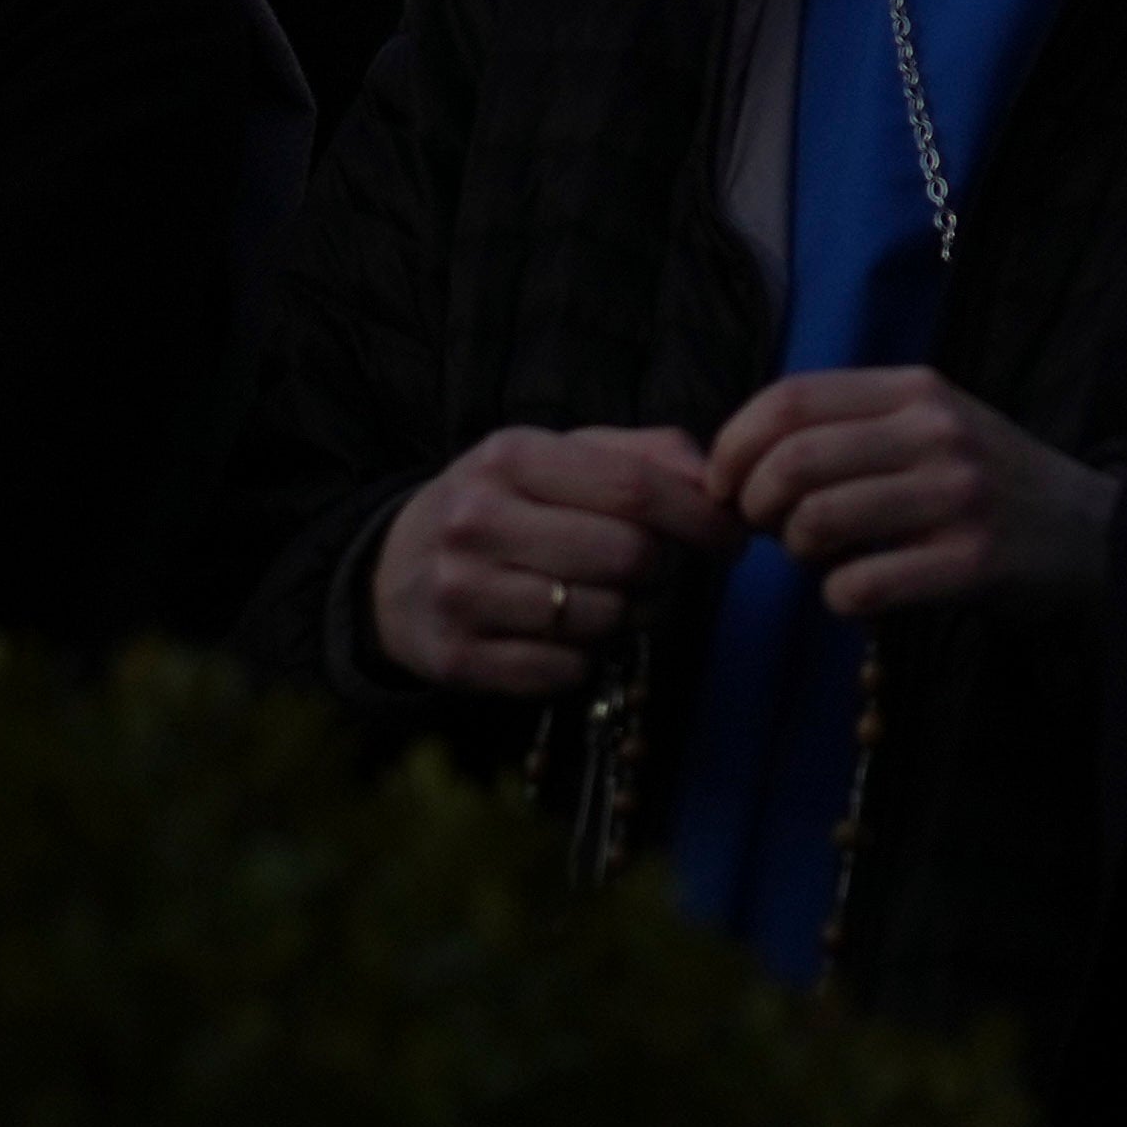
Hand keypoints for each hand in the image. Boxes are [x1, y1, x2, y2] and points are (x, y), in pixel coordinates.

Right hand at [369, 425, 727, 697]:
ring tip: (605, 598)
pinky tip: (562, 634)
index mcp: (510, 456)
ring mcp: (459, 593)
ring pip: (602, 618)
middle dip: (662, 569)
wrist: (393, 568)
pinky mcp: (454, 658)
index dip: (701, 518)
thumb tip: (715, 481)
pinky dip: (583, 659)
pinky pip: (565, 671)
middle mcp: (476, 521)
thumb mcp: (562, 457)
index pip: (635, 489)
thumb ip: (646, 455)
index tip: (733, 538)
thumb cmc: (508, 504)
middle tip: (655, 572)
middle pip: (628, 557)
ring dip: (626, 616)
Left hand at [711, 364, 1113, 622]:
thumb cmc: (988, 482)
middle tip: (768, 531)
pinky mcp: (972, 561)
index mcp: (916, 390)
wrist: (1095, 533)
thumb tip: (740, 463)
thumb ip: (849, 427)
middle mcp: (937, 432)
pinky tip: (858, 592)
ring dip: (794, 552)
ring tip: (818, 558)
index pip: (788, 399)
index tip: (724, 487)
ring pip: (816, 522)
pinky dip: (837, 597)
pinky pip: (858, 586)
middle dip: (752, 507)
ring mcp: (957, 496)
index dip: (732, 446)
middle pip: (790, 461)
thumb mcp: (931, 425)